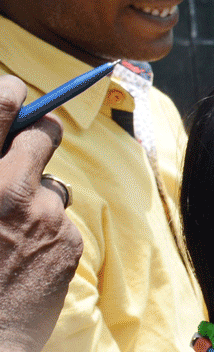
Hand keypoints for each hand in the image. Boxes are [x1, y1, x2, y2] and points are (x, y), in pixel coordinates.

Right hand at [0, 76, 82, 351]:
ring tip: (9, 232)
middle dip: (41, 132)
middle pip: (44, 134)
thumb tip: (0, 147)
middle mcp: (10, 189)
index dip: (9, 94)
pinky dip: (46, 235)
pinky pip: (61, 224)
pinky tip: (22, 262)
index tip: (16, 89)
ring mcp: (45, 217)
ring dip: (39, 197)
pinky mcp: (68, 244)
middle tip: (37, 134)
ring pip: (54, 186)